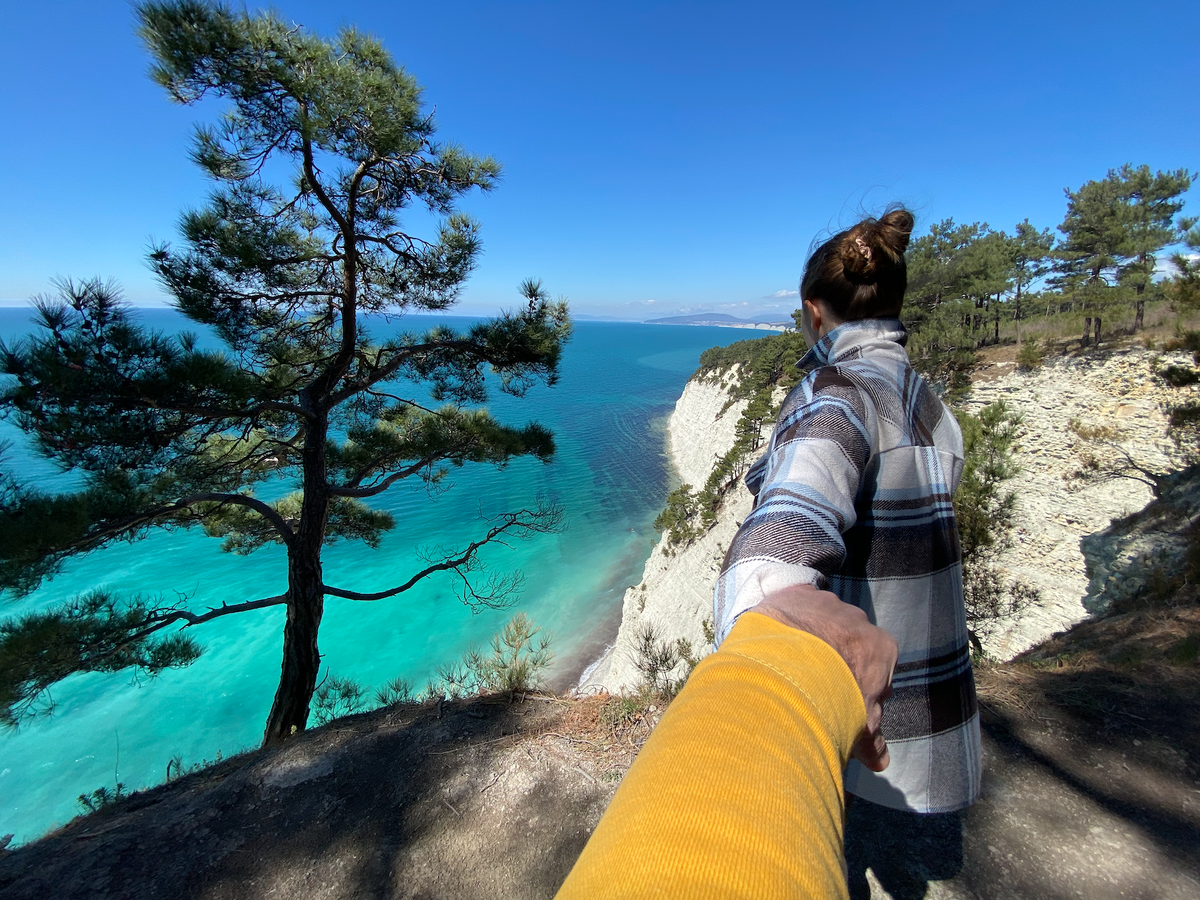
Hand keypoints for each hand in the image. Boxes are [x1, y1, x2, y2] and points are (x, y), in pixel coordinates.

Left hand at [750, 584, 896, 771]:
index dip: (860, 689)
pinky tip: (777, 636)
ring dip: (811, 639)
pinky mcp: (796, 594)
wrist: (787, 668)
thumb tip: (881, 761)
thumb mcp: (859, 727)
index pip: (876, 670)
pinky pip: (796, 602)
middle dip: (836, 662)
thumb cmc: (832, 700)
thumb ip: (873, 742)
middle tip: (813, 687)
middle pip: (850, 644)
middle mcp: (858, 620)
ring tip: (789, 665)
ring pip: (822, 622)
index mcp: (881, 648)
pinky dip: (789, 616)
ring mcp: (827, 603)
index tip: (842, 703)